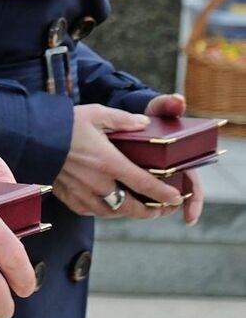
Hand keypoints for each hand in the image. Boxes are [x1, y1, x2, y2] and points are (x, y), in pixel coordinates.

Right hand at [52, 103, 183, 218]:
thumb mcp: (96, 114)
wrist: (30, 136)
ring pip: (113, 213)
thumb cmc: (63, 124)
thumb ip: (122, 119)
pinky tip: (108, 204)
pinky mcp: (69, 198)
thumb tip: (144, 122)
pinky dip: (105, 210)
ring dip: (128, 212)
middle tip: (161, 209)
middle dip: (151, 211)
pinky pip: (92, 212)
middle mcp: (98, 183)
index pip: (145, 185)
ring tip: (137, 208)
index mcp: (109, 162)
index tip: (177, 198)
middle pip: (132, 208)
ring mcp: (83, 193)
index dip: (165, 195)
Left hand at [144, 94, 203, 224]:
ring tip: (143, 212)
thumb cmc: (150, 112)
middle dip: (169, 207)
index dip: (194, 200)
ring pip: (154, 195)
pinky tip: (124, 202)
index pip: (191, 183)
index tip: (189, 217)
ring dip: (152, 206)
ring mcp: (152, 171)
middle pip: (173, 193)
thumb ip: (167, 105)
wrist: (132, 112)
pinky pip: (136, 190)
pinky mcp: (134, 173)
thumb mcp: (157, 108)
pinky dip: (134, 198)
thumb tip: (178, 101)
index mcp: (179, 157)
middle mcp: (169, 168)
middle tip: (160, 214)